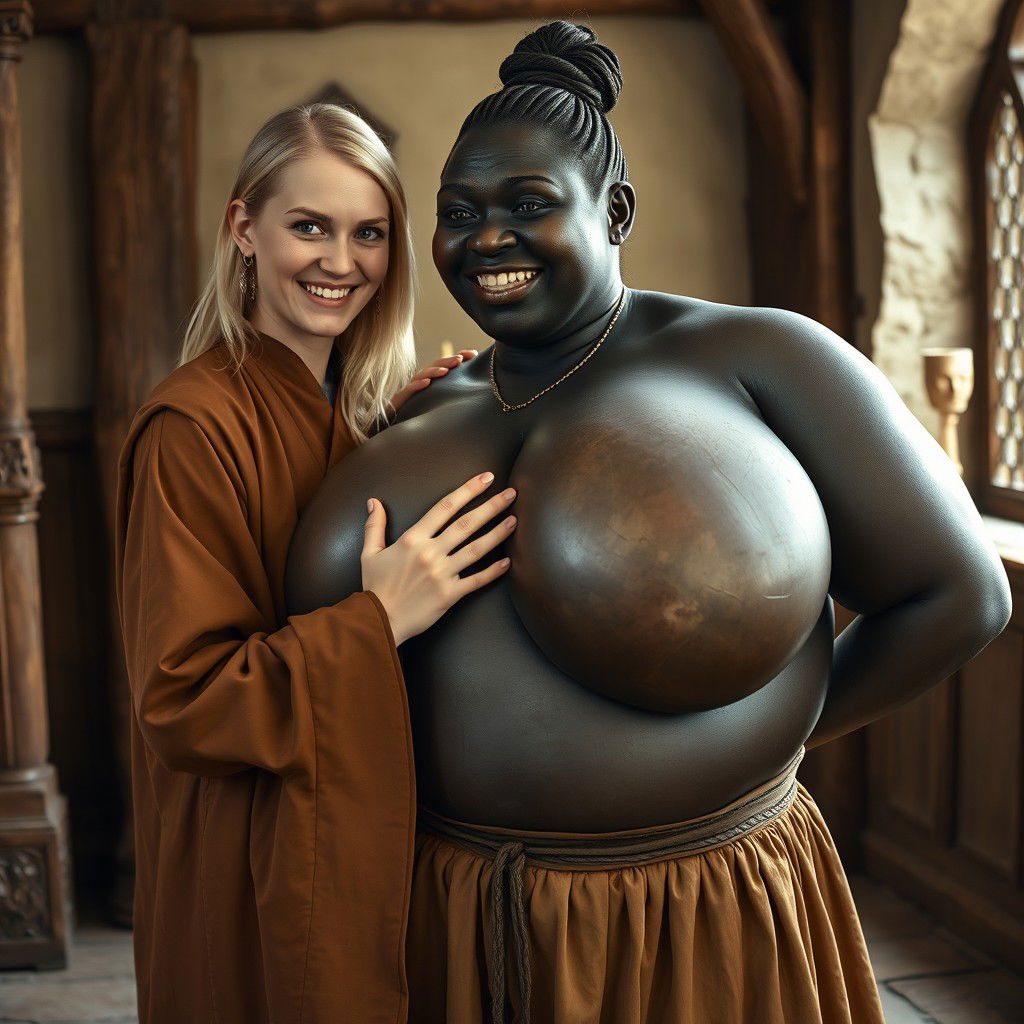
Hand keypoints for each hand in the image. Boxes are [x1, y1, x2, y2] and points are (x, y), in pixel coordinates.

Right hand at [361, 471, 515, 644]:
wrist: (378, 620)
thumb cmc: (375, 587)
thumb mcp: (370, 553)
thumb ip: (375, 526)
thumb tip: (374, 501)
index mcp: (412, 539)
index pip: (445, 507)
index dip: (468, 490)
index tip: (486, 479)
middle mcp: (430, 553)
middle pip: (466, 524)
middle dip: (491, 506)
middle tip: (511, 493)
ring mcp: (442, 574)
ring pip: (476, 549)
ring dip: (497, 533)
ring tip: (514, 520)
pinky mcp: (449, 595)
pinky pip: (476, 581)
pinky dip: (493, 572)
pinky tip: (508, 562)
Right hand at [387, 349, 477, 415]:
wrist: (397, 435)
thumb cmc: (419, 420)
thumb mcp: (441, 408)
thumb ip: (455, 397)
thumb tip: (478, 392)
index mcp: (432, 383)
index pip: (446, 365)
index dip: (459, 357)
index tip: (474, 354)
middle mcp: (420, 384)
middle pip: (434, 367)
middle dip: (447, 361)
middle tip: (460, 359)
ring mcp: (409, 391)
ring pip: (422, 376)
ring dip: (434, 371)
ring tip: (446, 370)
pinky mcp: (399, 401)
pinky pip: (408, 391)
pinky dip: (417, 385)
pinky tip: (427, 383)